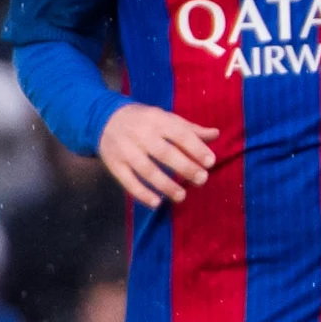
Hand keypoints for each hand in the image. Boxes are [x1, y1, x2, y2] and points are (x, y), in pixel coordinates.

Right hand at [98, 102, 219, 206]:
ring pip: (146, 170)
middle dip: (185, 167)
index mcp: (157, 120)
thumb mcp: (166, 118)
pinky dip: (141, 193)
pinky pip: (127, 181)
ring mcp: (125, 150)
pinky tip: (156, 203)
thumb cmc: (145, 120)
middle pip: (164, 153)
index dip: (196, 148)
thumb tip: (216, 134)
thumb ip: (190, 129)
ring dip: (165, 185)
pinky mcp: (114, 163)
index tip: (210, 162)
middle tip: (202, 180)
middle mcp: (140, 134)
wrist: (104, 118)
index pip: (180, 134)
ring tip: (181, 196)